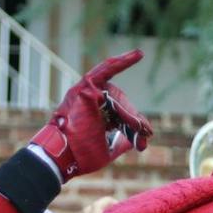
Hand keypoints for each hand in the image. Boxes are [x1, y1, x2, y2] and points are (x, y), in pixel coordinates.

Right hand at [30, 50, 152, 181]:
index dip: (134, 122)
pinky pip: (107, 69)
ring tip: (139, 126)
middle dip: (133, 118)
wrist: (65, 158)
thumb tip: (139, 141)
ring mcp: (87, 92)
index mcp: (95, 114)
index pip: (119, 111)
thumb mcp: (108, 149)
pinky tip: (139, 54)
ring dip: (128, 113)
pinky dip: (123, 61)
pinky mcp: (86, 87)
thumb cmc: (81, 156)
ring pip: (117, 96)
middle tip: (146, 131)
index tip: (147, 133)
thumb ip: (122, 142)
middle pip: (120, 102)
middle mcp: (90, 101)